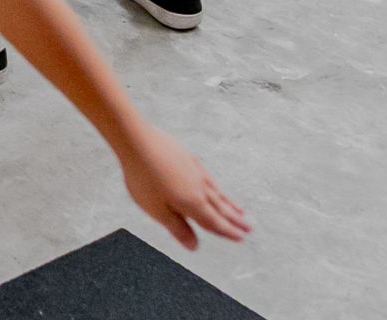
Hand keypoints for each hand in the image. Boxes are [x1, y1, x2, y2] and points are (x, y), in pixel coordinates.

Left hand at [117, 123, 250, 249]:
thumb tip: (194, 247)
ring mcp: (195, 171)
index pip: (214, 222)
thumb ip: (177, 228)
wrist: (137, 140)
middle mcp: (199, 187)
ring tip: (240, 211)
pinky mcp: (189, 158)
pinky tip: (215, 187)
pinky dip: (217, 187)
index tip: (241, 238)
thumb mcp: (157, 209)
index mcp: (192, 203)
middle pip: (220, 207)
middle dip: (234, 220)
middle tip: (249, 228)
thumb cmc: (142, 177)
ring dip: (229, 204)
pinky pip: (208, 178)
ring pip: (217, 192)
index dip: (228, 232)